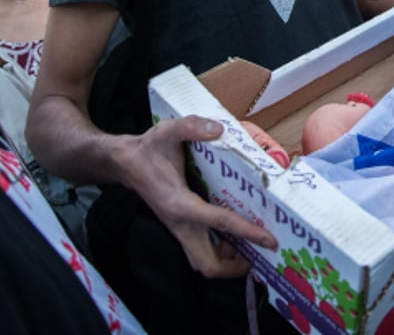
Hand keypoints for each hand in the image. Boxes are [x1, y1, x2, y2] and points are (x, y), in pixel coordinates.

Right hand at [121, 115, 277, 277]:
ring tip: (254, 249)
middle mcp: (179, 224)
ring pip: (202, 262)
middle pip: (206, 264)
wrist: (125, 163)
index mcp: (179, 204)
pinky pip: (200, 250)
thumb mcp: (167, 131)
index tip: (269, 239)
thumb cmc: (148, 149)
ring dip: (228, 262)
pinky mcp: (180, 227)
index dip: (247, 231)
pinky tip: (236, 237)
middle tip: (261, 254)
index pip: (219, 222)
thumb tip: (219, 130)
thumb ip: (192, 126)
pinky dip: (219, 251)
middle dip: (234, 267)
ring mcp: (179, 229)